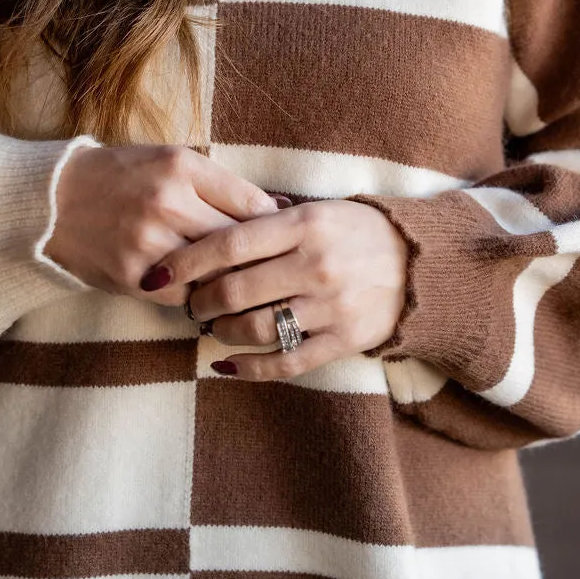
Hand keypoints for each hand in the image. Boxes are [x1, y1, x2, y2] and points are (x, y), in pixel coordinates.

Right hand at [45, 143, 285, 302]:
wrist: (54, 200)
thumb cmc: (121, 176)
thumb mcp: (170, 161)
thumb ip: (220, 183)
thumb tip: (277, 207)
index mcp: (182, 167)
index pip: (252, 204)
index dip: (273, 227)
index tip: (279, 238)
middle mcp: (168, 203)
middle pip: (238, 243)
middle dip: (256, 259)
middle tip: (270, 270)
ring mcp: (149, 243)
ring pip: (214, 274)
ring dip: (228, 282)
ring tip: (238, 284)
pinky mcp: (131, 276)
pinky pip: (183, 296)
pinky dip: (195, 295)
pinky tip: (199, 290)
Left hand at [159, 198, 407, 379]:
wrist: (419, 264)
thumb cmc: (354, 231)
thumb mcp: (315, 210)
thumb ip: (268, 219)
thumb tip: (208, 228)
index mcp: (304, 224)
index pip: (230, 243)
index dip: (187, 261)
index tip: (160, 272)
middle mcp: (315, 264)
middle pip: (235, 290)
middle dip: (200, 302)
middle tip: (188, 304)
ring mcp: (330, 306)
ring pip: (255, 328)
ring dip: (221, 332)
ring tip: (210, 328)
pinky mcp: (343, 341)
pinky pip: (286, 362)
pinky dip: (249, 368)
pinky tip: (226, 365)